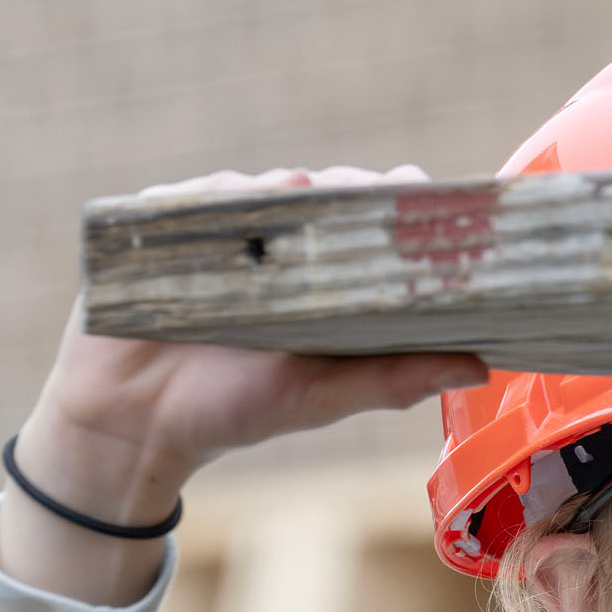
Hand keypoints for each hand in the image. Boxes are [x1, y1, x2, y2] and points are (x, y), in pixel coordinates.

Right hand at [0, 165, 490, 604]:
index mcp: (322, 275)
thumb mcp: (322, 393)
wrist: (133, 423)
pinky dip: (208, 200)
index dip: (399, 206)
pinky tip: (230, 205)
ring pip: (256, 188)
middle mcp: (276, 243)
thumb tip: (478, 365)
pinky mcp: (160, 230)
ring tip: (305, 195)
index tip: (427, 199)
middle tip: (370, 194)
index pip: (369, 222)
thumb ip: (393, 378)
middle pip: (320, 193)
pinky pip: (187, 200)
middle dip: (347, 189)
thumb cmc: (235, 408)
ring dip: (279, 188)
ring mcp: (218, 231)